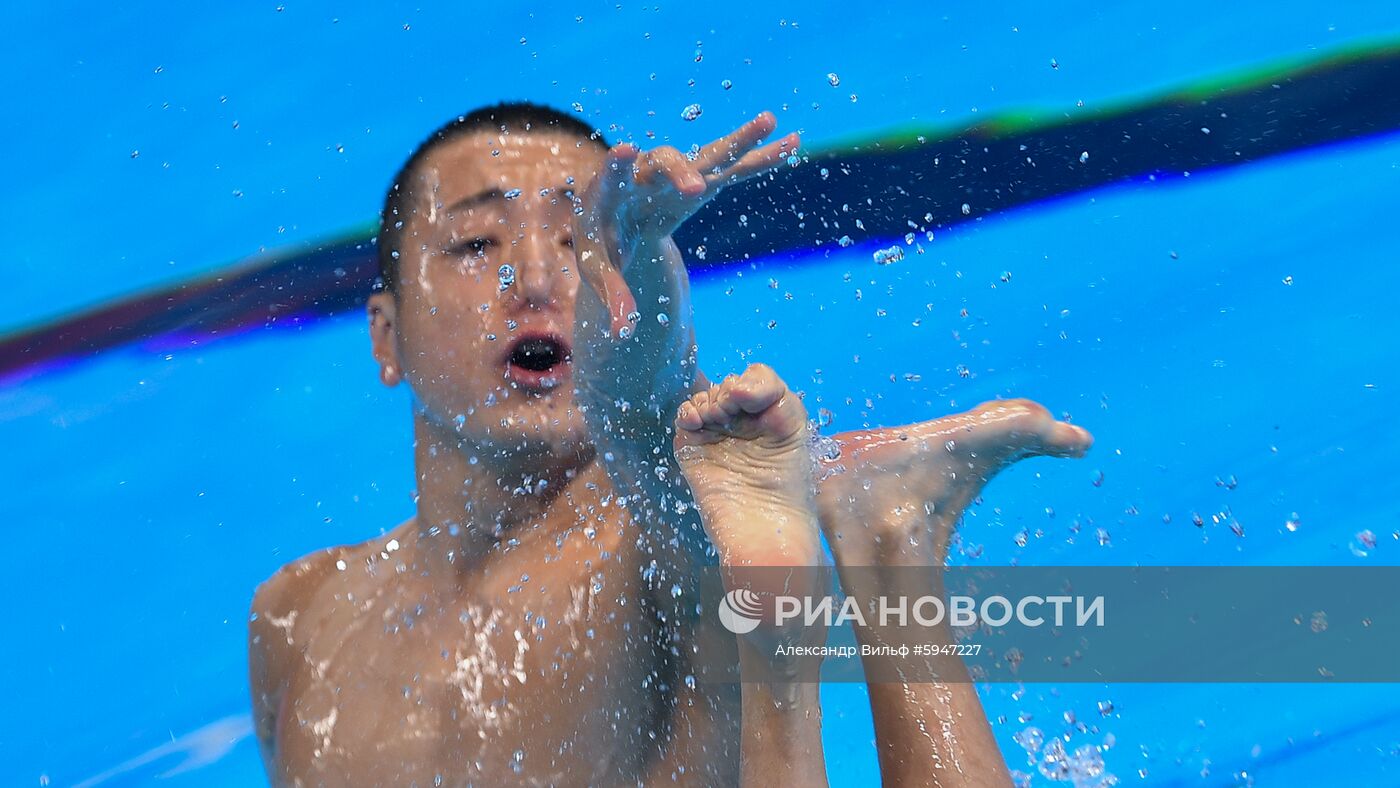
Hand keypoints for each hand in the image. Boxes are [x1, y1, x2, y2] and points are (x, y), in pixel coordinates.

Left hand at [573, 112, 799, 338]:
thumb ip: (613, 298)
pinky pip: (733, 168)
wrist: (615, 221)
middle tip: (695, 188)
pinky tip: (792, 144)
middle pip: (663, 162)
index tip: (626, 151)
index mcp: (611, 194)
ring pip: (708, 154)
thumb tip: (622, 333)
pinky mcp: (701, 180)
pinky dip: (760, 158)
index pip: (612, 178)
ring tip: (770, 120)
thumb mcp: (600, 273)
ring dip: (739, 140)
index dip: (618, 167)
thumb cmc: (602, 246)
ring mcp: (676, 174)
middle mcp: (644, 174)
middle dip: (679, 172)